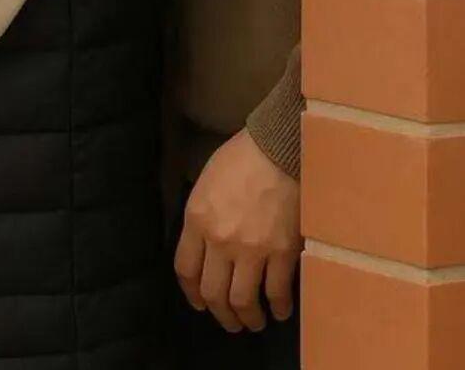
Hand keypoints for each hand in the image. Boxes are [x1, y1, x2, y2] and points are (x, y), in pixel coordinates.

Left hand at [173, 127, 301, 333]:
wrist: (278, 148)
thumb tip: (204, 245)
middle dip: (220, 314)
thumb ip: (201, 217)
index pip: (185, 270)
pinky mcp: (283, 252)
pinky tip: (279, 310)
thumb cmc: (240, 158)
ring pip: (243, 301)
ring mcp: (252, 249)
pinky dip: (278, 308)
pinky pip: (277, 292)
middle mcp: (220, 240)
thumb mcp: (206, 184)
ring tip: (253, 321)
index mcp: (197, 220)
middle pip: (213, 293)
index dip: (192, 293)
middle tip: (229, 321)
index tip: (199, 302)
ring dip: (247, 318)